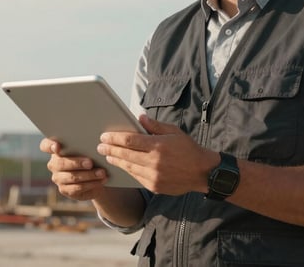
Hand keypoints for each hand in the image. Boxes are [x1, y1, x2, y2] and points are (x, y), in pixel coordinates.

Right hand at [39, 137, 107, 200]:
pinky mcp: (64, 190)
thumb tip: (94, 142)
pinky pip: (77, 188)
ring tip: (102, 173)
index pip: (45, 145)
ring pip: (72, 176)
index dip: (49, 146)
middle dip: (77, 163)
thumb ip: (86, 145)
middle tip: (90, 163)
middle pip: (61, 163)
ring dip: (88, 175)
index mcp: (55, 149)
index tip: (57, 147)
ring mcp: (58, 178)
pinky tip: (101, 180)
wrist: (97, 176)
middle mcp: (54, 164)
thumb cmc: (92, 156)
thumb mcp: (89, 148)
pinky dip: (91, 184)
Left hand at [97, 115, 218, 194]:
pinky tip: (122, 166)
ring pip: (129, 167)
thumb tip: (139, 118)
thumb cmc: (189, 149)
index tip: (104, 136)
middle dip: (110, 150)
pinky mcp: (155, 186)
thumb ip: (155, 125)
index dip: (114, 138)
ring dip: (116, 161)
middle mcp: (154, 162)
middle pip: (125, 155)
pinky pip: (136, 177)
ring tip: (107, 156)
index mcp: (158, 146)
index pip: (130, 140)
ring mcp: (154, 176)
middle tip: (100, 146)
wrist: (203, 172)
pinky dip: (127, 170)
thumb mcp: (174, 132)